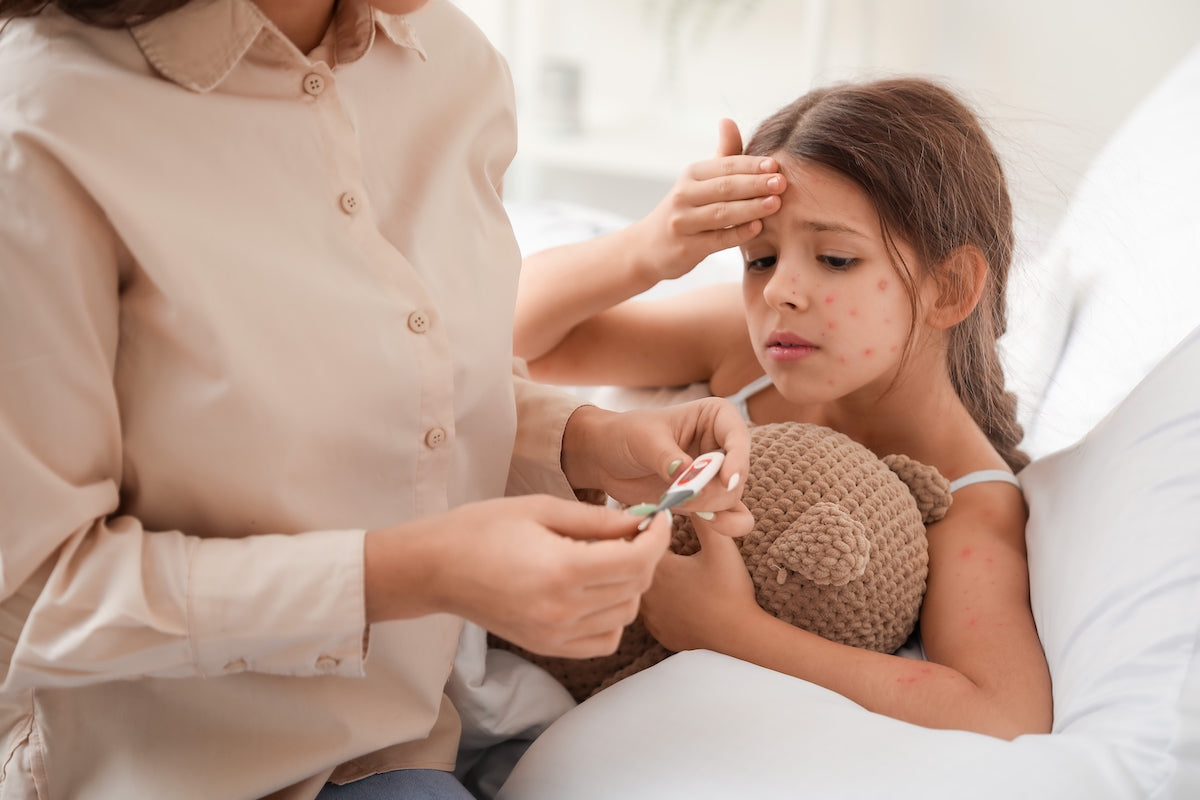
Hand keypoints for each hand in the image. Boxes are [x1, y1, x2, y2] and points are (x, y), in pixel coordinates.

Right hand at [364, 494, 672, 657]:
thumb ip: (597, 519)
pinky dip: (612, 616)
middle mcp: (562, 610)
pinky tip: (596, 590)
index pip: (637, 560)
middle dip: (645, 554)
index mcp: (562, 570)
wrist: (436, 568)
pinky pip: (604, 639)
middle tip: (632, 529)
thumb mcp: (541, 508)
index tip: (659, 517)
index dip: (657, 536)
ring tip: (609, 557)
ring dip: (630, 584)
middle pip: (636, 587)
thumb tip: (641, 520)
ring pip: (626, 614)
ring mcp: (555, 634)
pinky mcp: (547, 647)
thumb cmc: (482, 528)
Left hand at [561, 398, 754, 537]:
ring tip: (678, 504)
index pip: (739, 437)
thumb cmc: (625, 435)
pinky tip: (703, 522)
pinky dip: (722, 525)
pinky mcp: (708, 499)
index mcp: (716, 417)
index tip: (727, 481)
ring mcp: (717, 475)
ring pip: (733, 499)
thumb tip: (691, 476)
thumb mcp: (644, 439)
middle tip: (679, 496)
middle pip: (737, 475)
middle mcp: (723, 445)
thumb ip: (669, 458)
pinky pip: (730, 517)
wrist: (605, 458)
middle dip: (712, 491)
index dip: (738, 461)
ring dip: (711, 509)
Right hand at [625, 118, 785, 283]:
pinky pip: (716, 240)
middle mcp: (683, 196)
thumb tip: (728, 120)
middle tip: (781, 183)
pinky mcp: (686, 248)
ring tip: (775, 204)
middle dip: (755, 184)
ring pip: (721, 214)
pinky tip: (757, 228)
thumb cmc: (686, 209)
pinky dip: (738, 234)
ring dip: (750, 208)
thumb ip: (721, 155)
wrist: (650, 246)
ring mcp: (683, 223)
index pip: (724, 166)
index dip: (750, 165)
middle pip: (724, 188)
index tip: (775, 165)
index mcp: (690, 175)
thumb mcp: (699, 181)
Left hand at [639, 514, 759, 653]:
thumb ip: (704, 516)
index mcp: (656, 568)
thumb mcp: (720, 546)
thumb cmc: (731, 590)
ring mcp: (649, 616)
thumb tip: (692, 492)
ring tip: (669, 565)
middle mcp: (644, 593)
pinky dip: (659, 600)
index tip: (655, 518)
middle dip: (645, 549)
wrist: (740, 636)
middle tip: (658, 537)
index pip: (636, 538)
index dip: (644, 525)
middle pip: (635, 563)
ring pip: (639, 587)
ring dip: (649, 575)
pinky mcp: (658, 631)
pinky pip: (651, 610)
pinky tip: (675, 594)